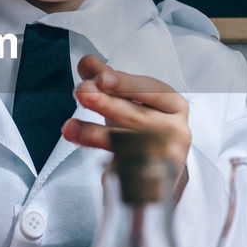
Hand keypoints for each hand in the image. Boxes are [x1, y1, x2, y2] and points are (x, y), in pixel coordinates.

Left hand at [61, 55, 191, 197]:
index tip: (101, 78)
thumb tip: (87, 62)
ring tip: (69, 127)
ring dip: (96, 134)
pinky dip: (107, 166)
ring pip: (128, 145)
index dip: (126, 84)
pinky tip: (93, 161)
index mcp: (174, 106)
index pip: (152, 90)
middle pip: (138, 117)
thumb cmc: (145, 130)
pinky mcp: (153, 184)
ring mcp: (167, 159)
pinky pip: (126, 172)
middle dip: (107, 104)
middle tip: (82, 93)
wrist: (161, 174)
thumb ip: (108, 81)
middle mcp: (176, 131)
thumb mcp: (130, 102)